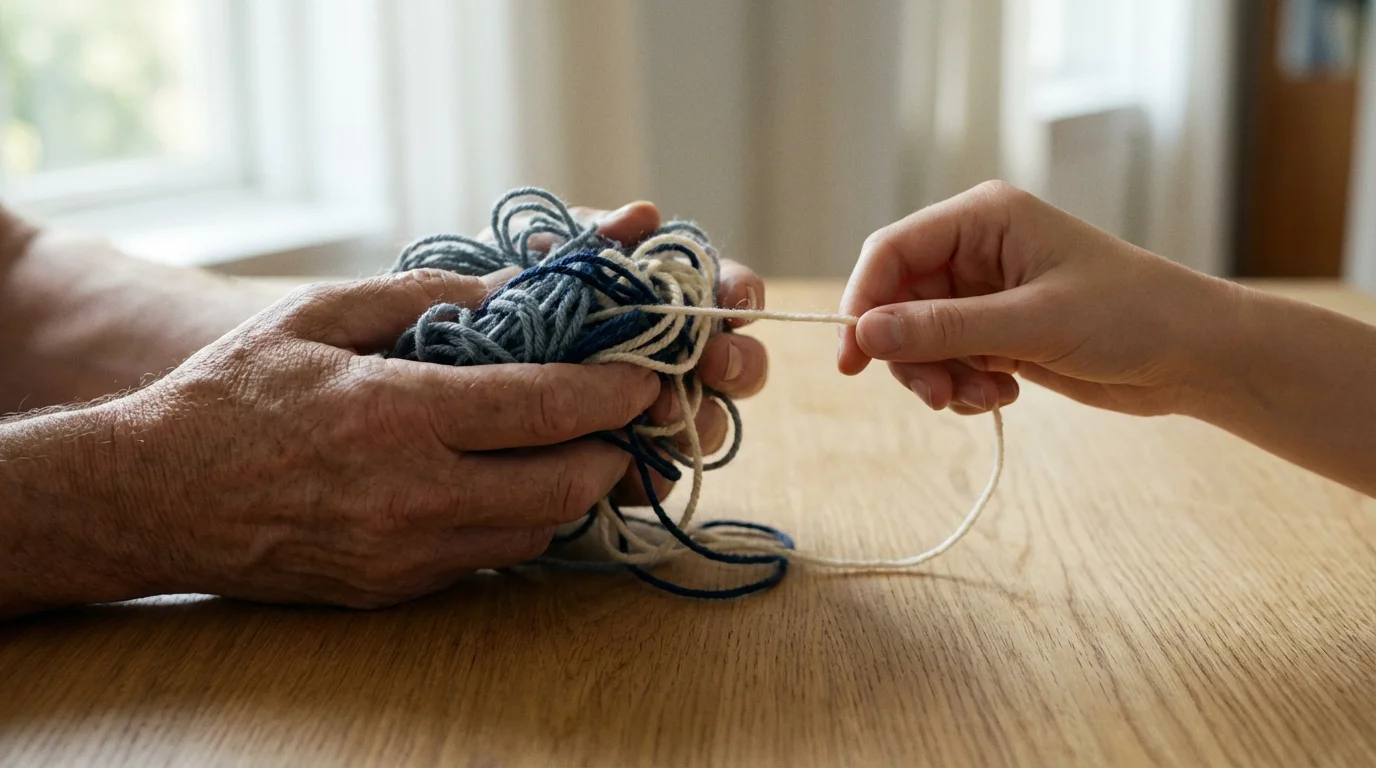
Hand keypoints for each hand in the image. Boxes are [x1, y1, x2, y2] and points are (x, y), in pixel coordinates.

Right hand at [104, 270, 660, 608]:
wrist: (152, 498)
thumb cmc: (232, 394)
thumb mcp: (320, 315)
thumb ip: (426, 294)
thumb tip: (517, 285)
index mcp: (396, 413)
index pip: (545, 406)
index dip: (614, 389)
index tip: (646, 371)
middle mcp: (412, 494)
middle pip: (565, 484)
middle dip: (613, 448)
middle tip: (621, 414)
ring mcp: (406, 553)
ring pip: (538, 530)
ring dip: (572, 487)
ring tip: (570, 443)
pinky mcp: (397, 589)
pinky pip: (493, 559)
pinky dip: (520, 520)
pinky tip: (507, 480)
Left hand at [476, 200, 768, 504]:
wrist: (456, 354)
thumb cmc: (515, 293)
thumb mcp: (549, 256)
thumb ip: (597, 237)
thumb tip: (645, 216)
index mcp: (671, 301)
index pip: (730, 293)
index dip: (742, 295)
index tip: (734, 301)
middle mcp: (677, 359)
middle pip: (738, 364)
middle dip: (736, 363)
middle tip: (711, 363)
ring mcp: (657, 414)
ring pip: (710, 425)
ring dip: (699, 418)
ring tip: (661, 411)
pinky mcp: (627, 464)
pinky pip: (659, 477)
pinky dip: (651, 471)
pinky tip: (626, 460)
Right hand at [838, 181, 1237, 417]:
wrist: (1195, 356)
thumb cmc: (1132, 316)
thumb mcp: (1034, 322)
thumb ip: (945, 328)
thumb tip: (866, 333)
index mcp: (984, 218)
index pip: (892, 251)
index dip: (863, 302)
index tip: (853, 360)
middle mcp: (977, 251)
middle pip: (898, 302)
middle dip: (910, 355)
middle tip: (938, 398)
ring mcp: (986, 294)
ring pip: (919, 339)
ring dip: (939, 377)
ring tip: (982, 398)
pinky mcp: (998, 332)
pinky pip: (948, 361)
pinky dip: (962, 386)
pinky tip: (1001, 395)